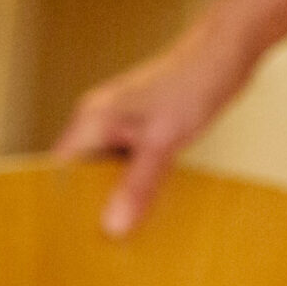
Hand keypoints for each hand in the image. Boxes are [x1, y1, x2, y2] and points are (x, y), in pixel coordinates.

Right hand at [53, 22, 254, 237]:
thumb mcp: (163, 142)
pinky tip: (149, 196)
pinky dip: (136, 180)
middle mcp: (97, 121)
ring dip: (116, 192)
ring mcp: (118, 123)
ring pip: (105, 169)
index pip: (59, 170)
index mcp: (89, 120)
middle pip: (80, 173)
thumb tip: (114, 225)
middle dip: (91, 201)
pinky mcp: (140, 128)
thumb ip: (137, 186)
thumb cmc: (194, 82)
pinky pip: (127, 163)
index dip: (63, 202)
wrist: (227, 51)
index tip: (72, 232)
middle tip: (104, 234)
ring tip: (127, 220)